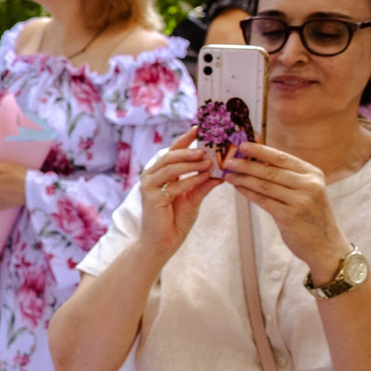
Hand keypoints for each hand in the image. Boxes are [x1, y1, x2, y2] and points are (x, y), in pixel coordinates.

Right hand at [132, 131, 214, 263]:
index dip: (185, 139)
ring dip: (191, 163)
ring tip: (209, 160)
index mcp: (160, 173)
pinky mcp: (151, 197)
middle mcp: (152, 176)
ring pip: (170, 167)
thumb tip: (220, 170)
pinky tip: (205, 176)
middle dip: (189, 149)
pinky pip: (174, 184)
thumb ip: (202, 183)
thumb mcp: (193, 198)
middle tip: (207, 147)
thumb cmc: (176, 220)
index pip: (173, 151)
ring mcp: (149, 186)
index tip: (199, 128)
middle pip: (170, 155)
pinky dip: (191, 179)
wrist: (164, 243)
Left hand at [221, 141, 348, 278]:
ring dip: (243, 178)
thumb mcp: (308, 191)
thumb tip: (258, 162)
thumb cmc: (311, 216)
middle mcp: (309, 184)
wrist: (326, 245)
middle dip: (246, 164)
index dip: (260, 150)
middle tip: (227, 160)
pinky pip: (263, 201)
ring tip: (228, 174)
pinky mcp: (290, 216)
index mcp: (313, 174)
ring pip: (265, 185)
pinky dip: (248, 193)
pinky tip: (237, 188)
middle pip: (271, 170)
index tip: (242, 145)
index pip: (282, 158)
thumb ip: (289, 177)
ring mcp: (300, 200)